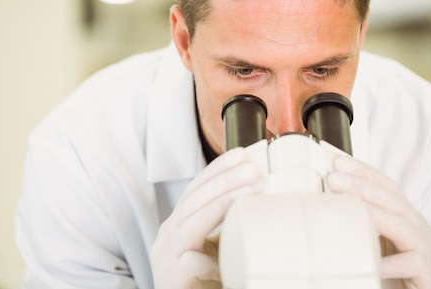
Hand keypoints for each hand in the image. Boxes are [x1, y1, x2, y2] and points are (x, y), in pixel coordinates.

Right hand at [151, 147, 263, 288]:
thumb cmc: (211, 284)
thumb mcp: (222, 249)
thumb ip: (232, 227)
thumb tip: (264, 199)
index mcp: (179, 226)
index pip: (197, 188)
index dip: (218, 169)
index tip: (243, 154)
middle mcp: (168, 236)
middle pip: (194, 197)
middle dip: (224, 178)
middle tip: (254, 166)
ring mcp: (166, 255)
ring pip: (192, 217)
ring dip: (223, 197)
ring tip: (251, 185)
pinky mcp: (171, 275)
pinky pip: (192, 249)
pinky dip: (215, 230)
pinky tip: (236, 218)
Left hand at [326, 156, 430, 288]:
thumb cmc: (390, 276)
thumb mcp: (372, 244)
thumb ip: (359, 226)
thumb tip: (325, 207)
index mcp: (407, 219)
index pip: (387, 188)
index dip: (364, 172)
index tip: (338, 162)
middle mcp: (421, 229)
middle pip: (392, 200)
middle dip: (361, 185)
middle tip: (333, 178)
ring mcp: (429, 251)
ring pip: (403, 225)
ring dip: (373, 213)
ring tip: (347, 206)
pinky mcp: (430, 273)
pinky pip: (411, 262)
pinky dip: (390, 262)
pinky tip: (372, 262)